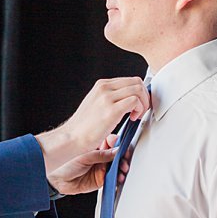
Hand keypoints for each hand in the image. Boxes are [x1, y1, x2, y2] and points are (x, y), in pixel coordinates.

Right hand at [35, 78, 149, 173]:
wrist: (72, 137)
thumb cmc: (83, 126)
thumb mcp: (96, 103)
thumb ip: (111, 97)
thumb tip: (129, 99)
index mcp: (101, 85)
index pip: (130, 80)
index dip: (139, 92)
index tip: (138, 104)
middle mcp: (104, 88)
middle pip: (136, 82)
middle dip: (144, 96)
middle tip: (140, 110)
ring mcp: (107, 98)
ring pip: (138, 90)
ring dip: (143, 103)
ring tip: (135, 115)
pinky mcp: (111, 110)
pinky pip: (135, 101)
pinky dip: (139, 110)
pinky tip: (131, 119)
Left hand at [49, 133, 119, 194]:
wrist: (56, 180)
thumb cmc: (64, 164)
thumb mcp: (84, 157)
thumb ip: (102, 155)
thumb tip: (117, 151)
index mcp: (96, 146)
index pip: (112, 142)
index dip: (119, 144)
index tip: (123, 146)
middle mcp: (100, 157)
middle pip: (117, 155)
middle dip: (123, 157)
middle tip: (125, 159)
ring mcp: (101, 168)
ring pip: (117, 166)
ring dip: (122, 168)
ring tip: (122, 169)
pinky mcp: (101, 179)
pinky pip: (113, 178)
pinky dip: (118, 178)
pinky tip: (119, 177)